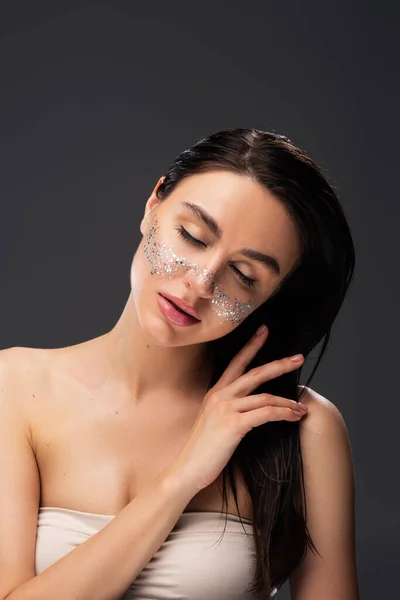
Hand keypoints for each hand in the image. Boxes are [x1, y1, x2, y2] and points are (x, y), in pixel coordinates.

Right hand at [167, 325, 306, 495]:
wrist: (186, 470)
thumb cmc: (203, 450)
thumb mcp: (214, 421)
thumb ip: (230, 408)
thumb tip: (252, 405)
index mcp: (215, 392)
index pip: (236, 362)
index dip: (251, 345)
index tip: (264, 330)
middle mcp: (220, 396)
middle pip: (255, 373)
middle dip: (279, 364)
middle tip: (299, 357)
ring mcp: (225, 409)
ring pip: (265, 396)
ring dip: (288, 401)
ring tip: (302, 407)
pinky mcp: (233, 425)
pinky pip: (265, 413)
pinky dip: (283, 413)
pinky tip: (294, 416)